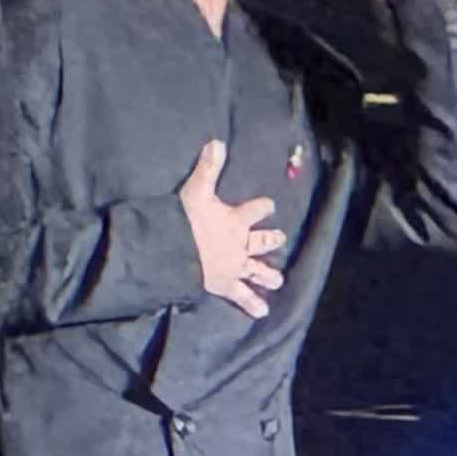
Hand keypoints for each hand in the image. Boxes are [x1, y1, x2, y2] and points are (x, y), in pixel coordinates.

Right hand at [177, 138, 283, 319]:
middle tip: (280, 239)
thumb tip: (217, 141)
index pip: (256, 210)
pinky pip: (241, 296)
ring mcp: (234, 267)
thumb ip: (208, 168)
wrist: (175, 252)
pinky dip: (251, 304)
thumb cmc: (185, 220)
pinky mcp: (225, 285)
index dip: (263, 207)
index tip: (270, 205)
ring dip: (268, 276)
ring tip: (279, 281)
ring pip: (257, 271)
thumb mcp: (196, 190)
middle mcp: (240, 244)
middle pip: (261, 242)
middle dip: (271, 240)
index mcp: (235, 220)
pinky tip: (263, 313)